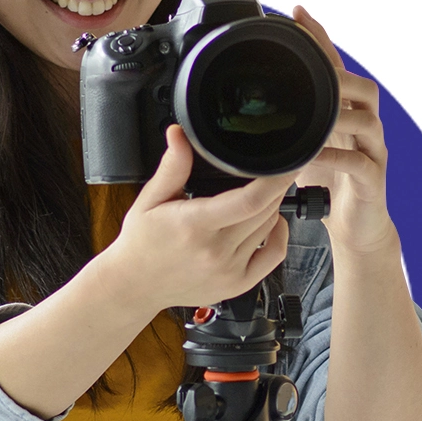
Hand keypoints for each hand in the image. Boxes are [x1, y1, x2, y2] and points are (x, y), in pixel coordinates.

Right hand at [104, 126, 293, 314]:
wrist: (135, 286)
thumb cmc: (141, 243)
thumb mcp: (150, 200)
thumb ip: (172, 167)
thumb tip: (179, 134)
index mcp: (194, 225)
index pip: (249, 200)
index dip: (274, 179)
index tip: (286, 163)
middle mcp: (215, 250)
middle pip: (265, 210)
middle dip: (274, 186)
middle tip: (270, 172)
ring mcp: (229, 270)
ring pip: (270, 228)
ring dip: (272, 207)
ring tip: (259, 195)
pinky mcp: (237, 285)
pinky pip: (274, 256)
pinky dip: (280, 235)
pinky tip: (272, 223)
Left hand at [291, 6, 396, 255]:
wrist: (353, 225)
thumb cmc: (327, 183)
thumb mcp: (302, 146)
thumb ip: (288, 120)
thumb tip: (250, 101)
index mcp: (346, 113)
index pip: (336, 68)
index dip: (321, 40)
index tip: (298, 13)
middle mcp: (364, 127)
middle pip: (366, 88)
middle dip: (342, 77)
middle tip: (317, 73)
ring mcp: (373, 152)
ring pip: (369, 121)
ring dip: (341, 116)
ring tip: (317, 115)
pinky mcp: (372, 180)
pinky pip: (359, 163)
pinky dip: (335, 158)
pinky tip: (314, 157)